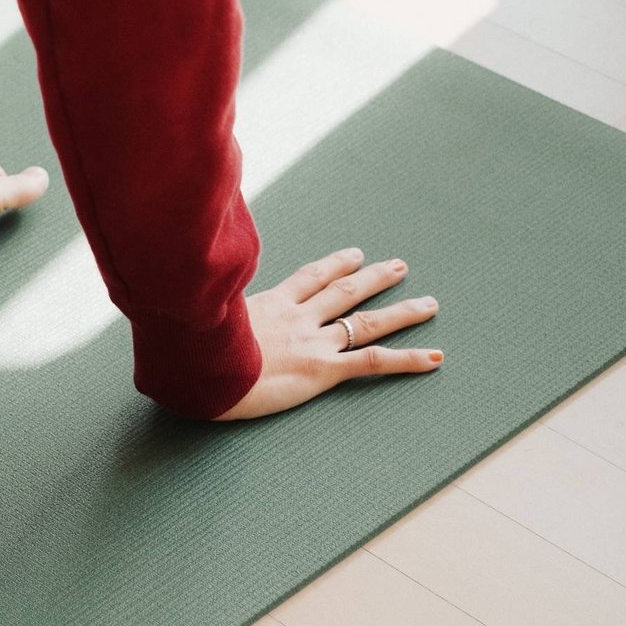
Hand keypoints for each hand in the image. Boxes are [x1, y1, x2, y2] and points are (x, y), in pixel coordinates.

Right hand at [214, 247, 443, 420]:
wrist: (203, 369)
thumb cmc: (194, 348)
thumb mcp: (202, 318)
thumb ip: (213, 311)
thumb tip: (192, 305)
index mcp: (270, 304)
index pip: (309, 278)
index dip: (334, 265)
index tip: (353, 255)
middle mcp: (298, 318)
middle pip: (344, 291)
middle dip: (373, 278)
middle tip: (397, 267)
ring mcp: (313, 342)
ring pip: (366, 320)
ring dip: (401, 311)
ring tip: (427, 303)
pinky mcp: (322, 369)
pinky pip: (372, 362)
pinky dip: (407, 360)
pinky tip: (434, 358)